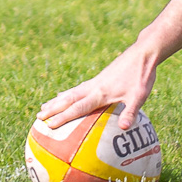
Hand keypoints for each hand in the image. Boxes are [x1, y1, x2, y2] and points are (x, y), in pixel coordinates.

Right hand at [39, 43, 158, 131]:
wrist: (143, 53)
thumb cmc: (142, 75)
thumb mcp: (139, 96)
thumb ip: (131, 112)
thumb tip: (124, 128)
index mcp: (101, 92)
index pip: (78, 107)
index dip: (63, 117)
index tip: (49, 124)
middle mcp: (94, 86)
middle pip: (68, 99)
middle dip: (53, 109)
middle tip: (38, 117)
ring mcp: (96, 81)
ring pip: (71, 92)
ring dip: (57, 101)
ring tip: (44, 107)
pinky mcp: (100, 78)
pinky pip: (79, 88)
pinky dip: (68, 94)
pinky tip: (66, 95)